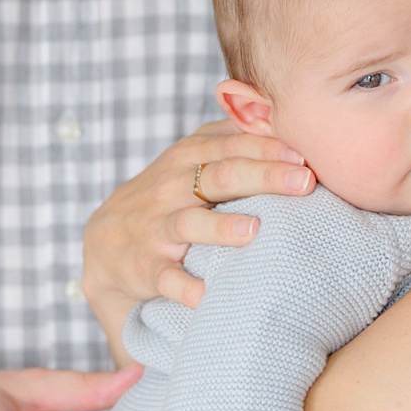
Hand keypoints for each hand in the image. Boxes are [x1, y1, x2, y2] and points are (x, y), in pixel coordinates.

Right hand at [81, 121, 312, 321]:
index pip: (230, 146)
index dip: (267, 148)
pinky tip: (208, 295)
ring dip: (221, 228)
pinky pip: (167, 278)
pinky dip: (186, 288)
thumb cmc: (165, 196)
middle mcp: (170, 189)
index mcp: (186, 158)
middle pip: (219, 177)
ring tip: (254, 230)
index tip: (305, 156)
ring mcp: (157, 229)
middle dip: (263, 177)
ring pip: (189, 224)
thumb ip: (228, 136)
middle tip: (304, 182)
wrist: (105, 243)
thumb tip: (278, 115)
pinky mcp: (147, 267)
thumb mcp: (188, 158)